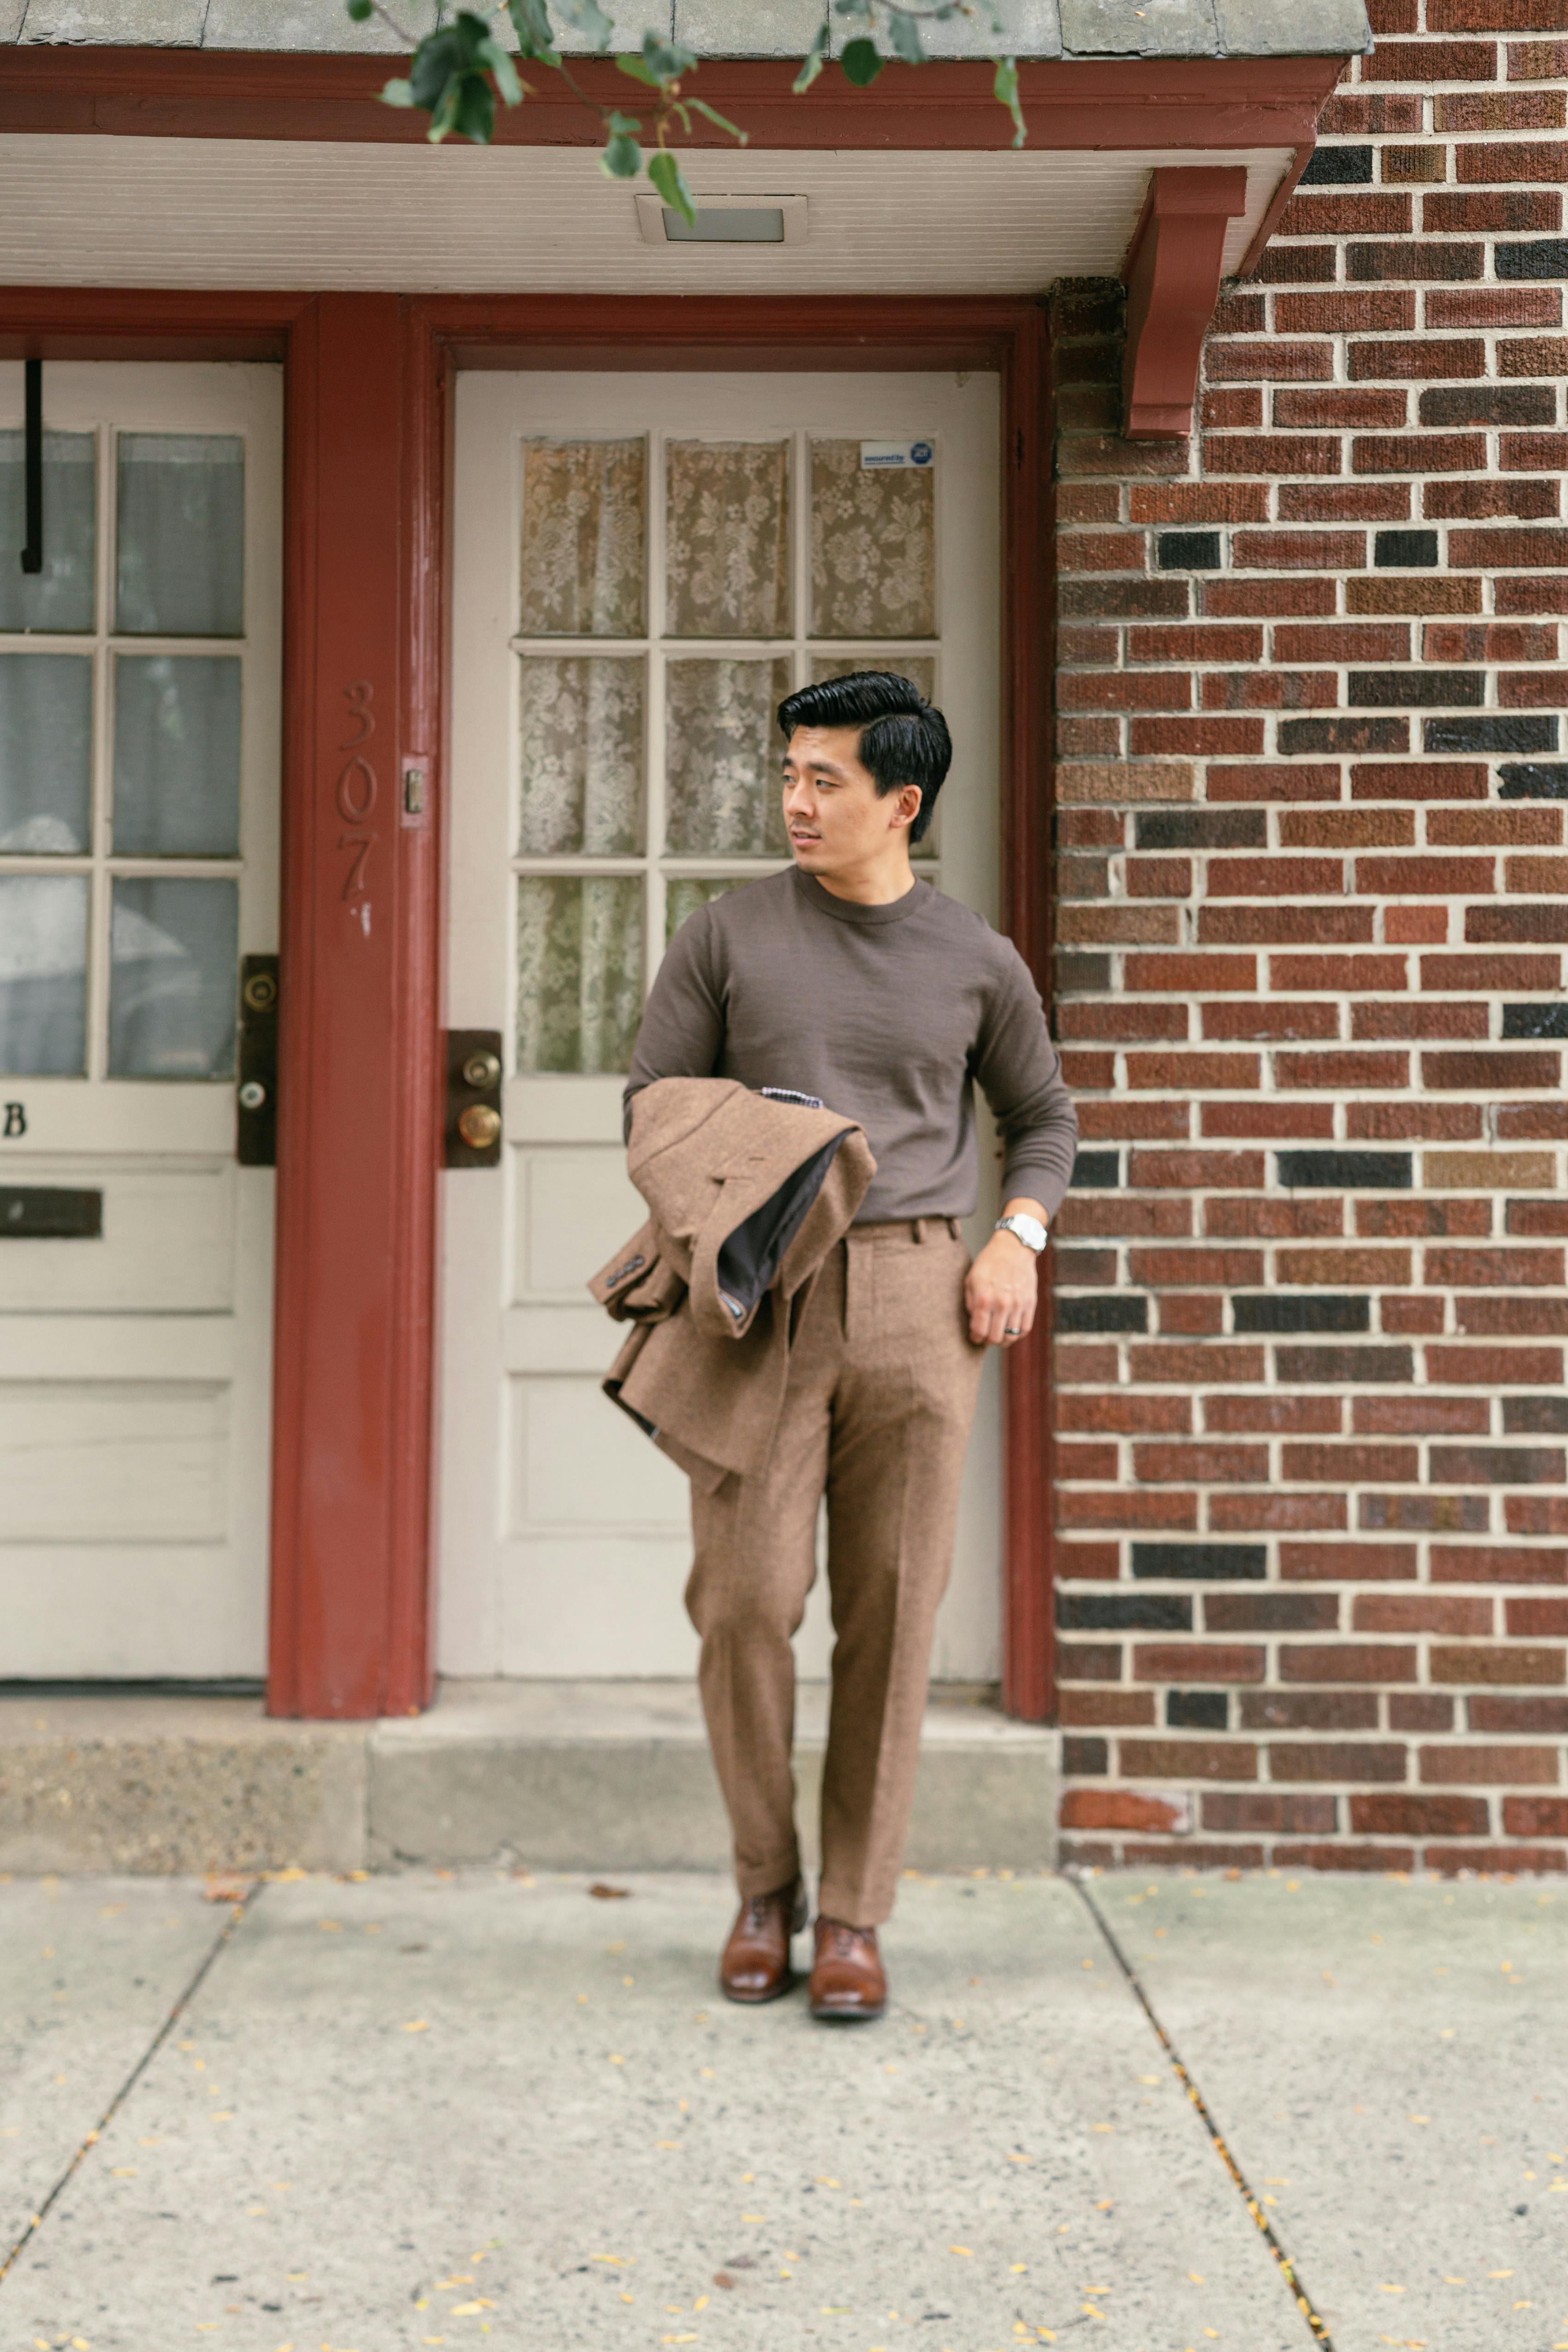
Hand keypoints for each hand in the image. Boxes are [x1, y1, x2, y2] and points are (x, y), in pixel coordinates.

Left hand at [965, 1228, 1038, 1347]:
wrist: (1014, 1248)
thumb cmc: (989, 1262)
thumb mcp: (971, 1279)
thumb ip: (970, 1303)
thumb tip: (973, 1322)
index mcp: (984, 1298)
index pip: (979, 1331)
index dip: (975, 1338)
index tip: (974, 1337)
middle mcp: (1002, 1303)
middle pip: (995, 1337)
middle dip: (988, 1341)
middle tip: (985, 1338)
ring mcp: (1018, 1304)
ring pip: (1011, 1336)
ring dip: (1003, 1340)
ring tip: (998, 1336)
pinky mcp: (1030, 1303)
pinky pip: (1025, 1328)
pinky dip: (1017, 1334)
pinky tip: (1010, 1330)